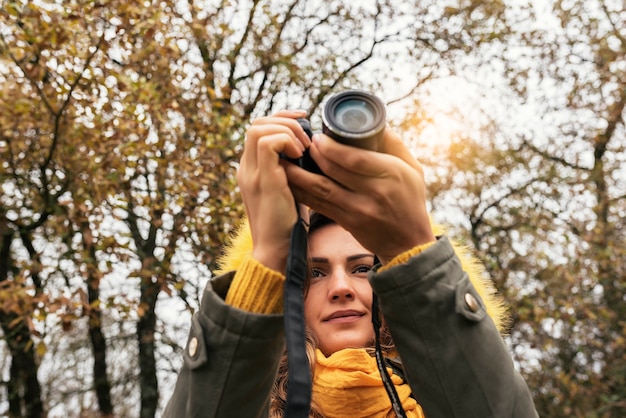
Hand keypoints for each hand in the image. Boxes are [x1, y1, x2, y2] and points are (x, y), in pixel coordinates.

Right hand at [237, 110, 310, 272]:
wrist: (276, 250)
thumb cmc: (287, 224)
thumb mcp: (288, 191)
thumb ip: (291, 172)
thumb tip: (313, 153)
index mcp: (251, 168)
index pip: (258, 128)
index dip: (281, 119)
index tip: (304, 122)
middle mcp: (247, 168)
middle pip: (256, 123)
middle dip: (285, 120)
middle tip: (307, 134)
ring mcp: (252, 173)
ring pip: (259, 128)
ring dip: (287, 131)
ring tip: (304, 148)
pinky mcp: (263, 180)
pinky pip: (268, 143)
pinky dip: (286, 142)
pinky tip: (300, 156)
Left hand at [285, 126, 434, 263]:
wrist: (409, 243)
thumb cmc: (411, 200)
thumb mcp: (412, 168)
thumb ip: (393, 144)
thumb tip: (372, 121)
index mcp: (390, 174)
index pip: (354, 158)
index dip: (331, 147)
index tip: (319, 137)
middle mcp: (373, 193)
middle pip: (333, 171)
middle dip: (313, 154)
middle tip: (302, 143)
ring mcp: (357, 210)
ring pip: (320, 189)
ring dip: (299, 174)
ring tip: (285, 160)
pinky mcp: (346, 223)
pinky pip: (318, 205)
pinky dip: (302, 192)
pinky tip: (289, 182)